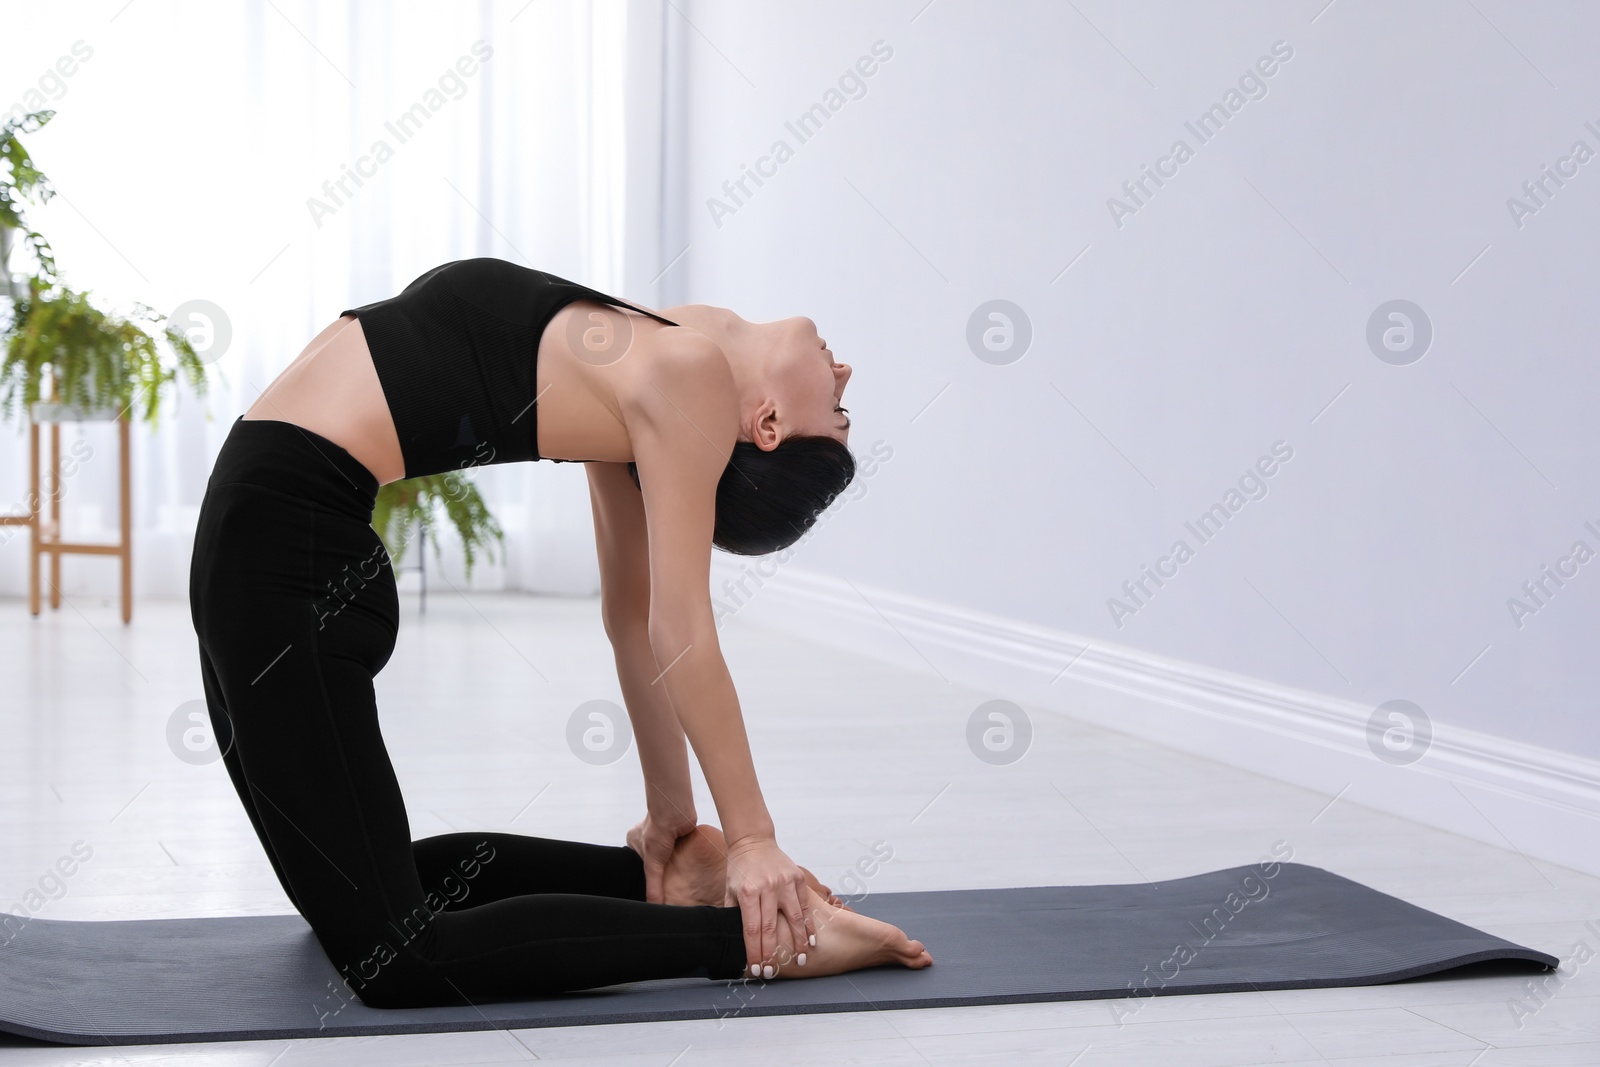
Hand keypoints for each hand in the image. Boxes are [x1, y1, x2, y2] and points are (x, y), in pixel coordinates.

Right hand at [627, 810, 695, 903]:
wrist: (676, 809)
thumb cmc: (657, 829)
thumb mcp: (652, 863)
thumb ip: (653, 886)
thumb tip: (653, 906)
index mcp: (634, 842)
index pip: (639, 867)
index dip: (645, 880)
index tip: (654, 894)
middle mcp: (649, 840)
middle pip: (656, 864)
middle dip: (663, 876)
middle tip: (670, 895)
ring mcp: (665, 839)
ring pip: (670, 861)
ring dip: (676, 871)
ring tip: (682, 889)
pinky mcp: (680, 838)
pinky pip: (682, 855)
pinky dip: (686, 864)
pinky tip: (690, 875)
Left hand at [724, 834, 813, 976]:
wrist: (753, 841)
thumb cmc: (739, 870)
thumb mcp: (730, 890)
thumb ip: (732, 914)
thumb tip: (730, 943)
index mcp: (748, 892)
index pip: (752, 930)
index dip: (754, 952)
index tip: (757, 969)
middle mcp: (767, 887)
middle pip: (772, 928)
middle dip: (773, 953)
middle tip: (774, 972)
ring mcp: (785, 882)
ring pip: (794, 918)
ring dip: (798, 942)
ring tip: (801, 960)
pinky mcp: (797, 877)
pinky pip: (805, 905)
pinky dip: (808, 923)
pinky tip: (811, 938)